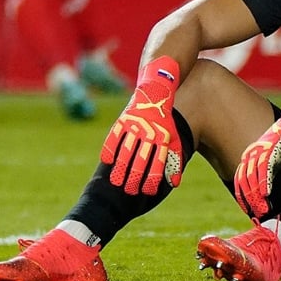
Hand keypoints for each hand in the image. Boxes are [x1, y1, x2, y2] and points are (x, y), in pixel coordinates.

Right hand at [99, 56, 183, 194]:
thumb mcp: (174, 137)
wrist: (157, 88)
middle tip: (129, 192)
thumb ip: (175, 159)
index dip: (152, 180)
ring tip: (115, 182)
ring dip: (120, 168)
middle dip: (134, 179)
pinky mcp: (124, 119)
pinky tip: (106, 161)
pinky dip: (109, 149)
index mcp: (163, 138)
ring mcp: (135, 125)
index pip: (158, 164)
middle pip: (140, 161)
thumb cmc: (165, 119)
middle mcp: (149, 133)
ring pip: (125, 152)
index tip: (147, 192)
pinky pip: (114, 137)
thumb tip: (175, 183)